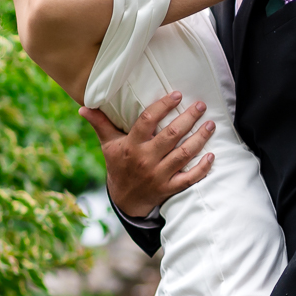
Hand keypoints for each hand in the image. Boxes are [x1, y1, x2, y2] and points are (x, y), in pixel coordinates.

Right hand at [81, 91, 215, 217]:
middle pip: (171, 135)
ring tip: (210, 124)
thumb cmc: (118, 166)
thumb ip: (100, 124)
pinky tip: (212, 155)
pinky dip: (202, 168)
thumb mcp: (108, 145)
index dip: (162, 106)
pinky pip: (189, 178)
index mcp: (132, 145)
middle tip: (200, 105)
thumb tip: (83, 107)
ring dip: (200, 138)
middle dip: (188, 118)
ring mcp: (159, 175)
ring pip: (184, 154)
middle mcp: (146, 159)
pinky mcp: (169, 188)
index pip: (147, 121)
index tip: (176, 95)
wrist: (125, 199)